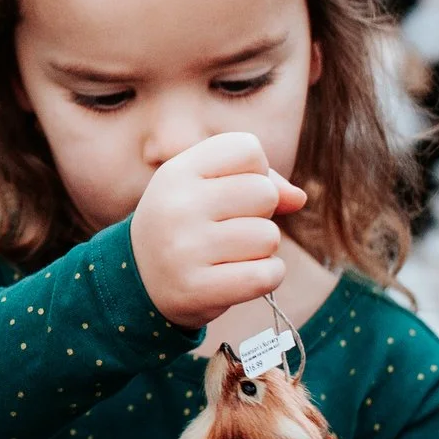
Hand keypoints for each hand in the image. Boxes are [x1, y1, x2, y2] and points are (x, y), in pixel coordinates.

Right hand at [129, 131, 307, 328]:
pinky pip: (267, 275)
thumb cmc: (185, 224)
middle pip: (265, 193)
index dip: (254, 171)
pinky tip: (241, 275)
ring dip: (261, 249)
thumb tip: (299, 198)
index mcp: (176, 171)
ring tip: (230, 253)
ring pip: (268, 237)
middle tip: (231, 227)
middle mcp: (177, 206)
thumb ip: (256, 180)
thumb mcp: (205, 188)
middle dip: (260, 213)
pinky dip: (267, 276)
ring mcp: (185, 249)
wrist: (139, 279)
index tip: (231, 192)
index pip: (248, 149)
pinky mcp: (197, 289)